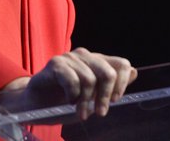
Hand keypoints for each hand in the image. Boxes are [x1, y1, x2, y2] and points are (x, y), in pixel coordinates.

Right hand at [2, 47, 137, 120]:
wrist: (34, 104)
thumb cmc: (63, 101)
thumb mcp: (91, 98)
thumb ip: (111, 86)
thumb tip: (135, 72)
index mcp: (97, 62)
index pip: (121, 64)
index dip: (122, 82)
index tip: (116, 101)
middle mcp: (85, 56)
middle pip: (107, 71)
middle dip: (105, 96)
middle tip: (99, 113)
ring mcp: (69, 58)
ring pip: (89, 79)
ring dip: (85, 102)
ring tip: (78, 112)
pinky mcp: (55, 64)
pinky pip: (72, 80)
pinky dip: (72, 95)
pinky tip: (67, 100)